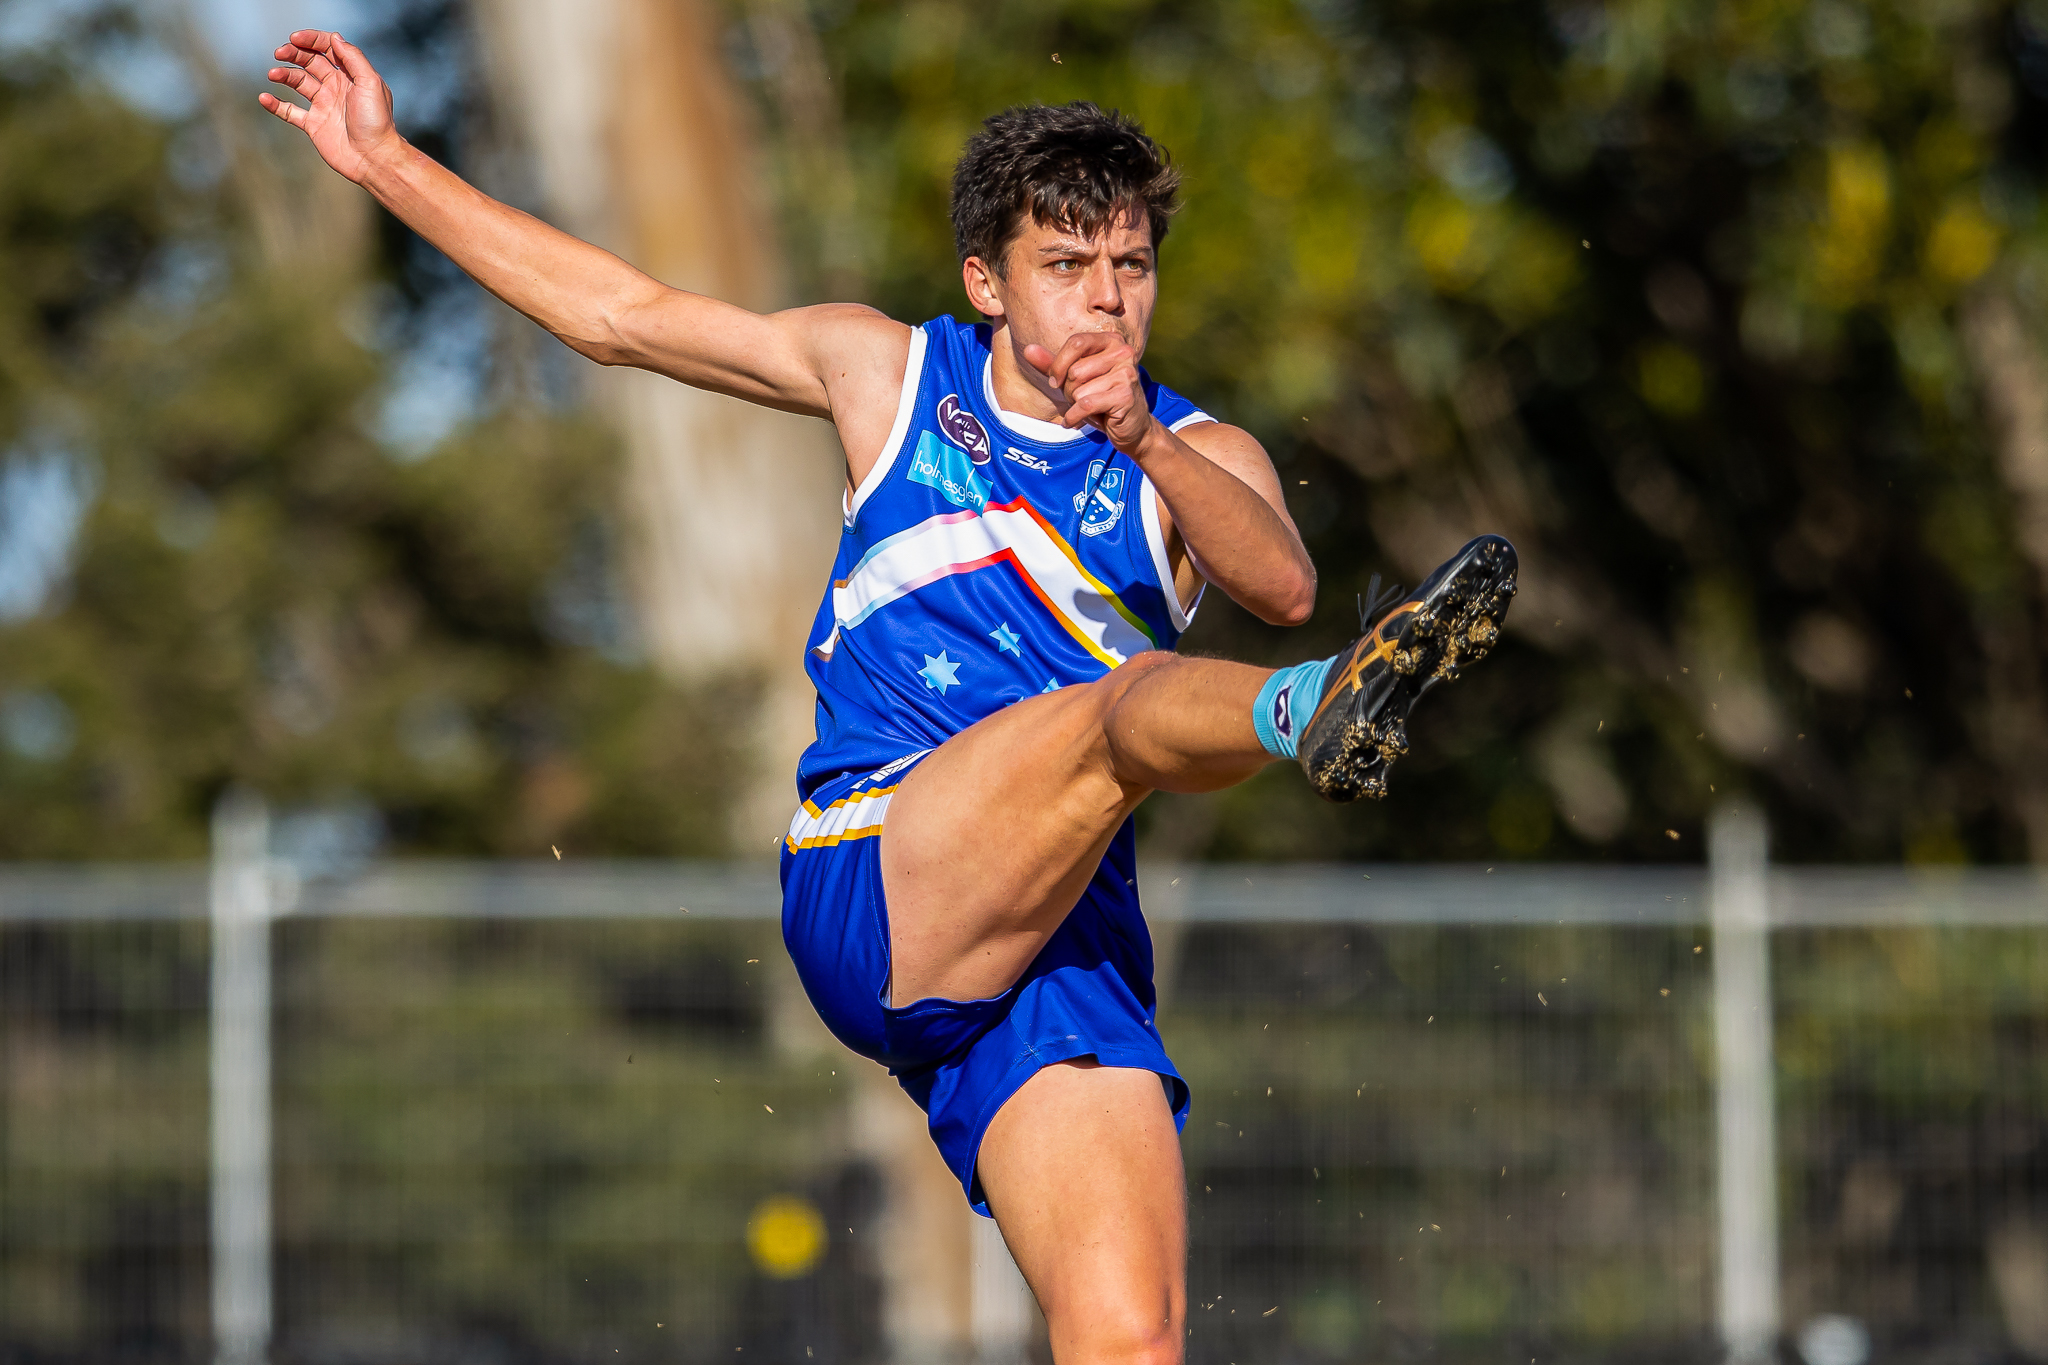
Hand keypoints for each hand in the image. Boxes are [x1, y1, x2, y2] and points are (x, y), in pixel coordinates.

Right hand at [259, 31, 399, 184]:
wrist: (374, 158)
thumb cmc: (376, 121)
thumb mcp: (371, 83)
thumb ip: (353, 58)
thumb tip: (335, 37)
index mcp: (351, 75)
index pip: (327, 49)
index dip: (311, 40)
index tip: (294, 38)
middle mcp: (336, 87)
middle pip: (310, 62)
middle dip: (293, 53)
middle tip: (279, 53)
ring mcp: (324, 105)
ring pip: (298, 82)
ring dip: (284, 75)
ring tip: (273, 75)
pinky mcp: (314, 125)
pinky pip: (290, 112)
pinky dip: (276, 104)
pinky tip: (264, 98)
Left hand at [1022, 332, 1154, 453]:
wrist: (1131, 428)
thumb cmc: (1101, 399)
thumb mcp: (1074, 379)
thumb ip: (1053, 364)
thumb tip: (1028, 349)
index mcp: (1111, 341)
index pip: (1076, 343)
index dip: (1059, 365)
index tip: (1056, 381)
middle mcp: (1123, 352)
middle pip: (1075, 370)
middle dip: (1070, 390)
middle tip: (1083, 399)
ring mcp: (1127, 373)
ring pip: (1079, 389)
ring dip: (1075, 405)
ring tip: (1091, 408)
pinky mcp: (1125, 395)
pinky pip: (1085, 405)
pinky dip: (1074, 417)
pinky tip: (1075, 421)